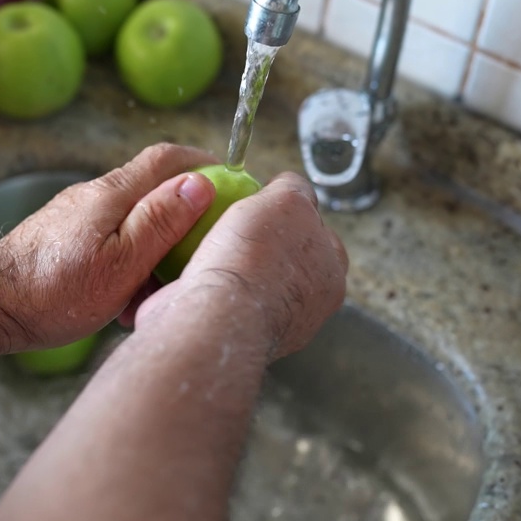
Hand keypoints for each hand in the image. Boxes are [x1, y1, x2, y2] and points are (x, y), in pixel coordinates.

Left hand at [0, 143, 217, 350]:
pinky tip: (126, 300)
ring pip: (131, 222)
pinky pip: (110, 241)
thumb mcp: (121, 264)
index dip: (203, 162)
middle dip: (183, 213)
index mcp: (112, 194)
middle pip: (152, 189)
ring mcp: (76, 216)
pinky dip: (128, 263)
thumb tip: (199, 183)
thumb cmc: (54, 292)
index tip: (231, 178)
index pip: (166, 158)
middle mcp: (93, 195)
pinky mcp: (63, 237)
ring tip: (160, 290)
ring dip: (154, 249)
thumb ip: (160, 222)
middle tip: (205, 245)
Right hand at [134, 171, 347, 359]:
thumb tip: (287, 185)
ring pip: (249, 277)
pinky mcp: (229, 334)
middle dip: (260, 240)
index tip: (262, 203)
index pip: (316, 231)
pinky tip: (190, 271)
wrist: (212, 318)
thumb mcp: (287, 200)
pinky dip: (205, 283)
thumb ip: (294, 188)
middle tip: (231, 223)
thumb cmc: (255, 259)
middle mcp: (305, 307)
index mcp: (330, 276)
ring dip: (229, 262)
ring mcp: (268, 325)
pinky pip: (218, 297)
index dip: (289, 210)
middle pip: (282, 256)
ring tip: (205, 245)